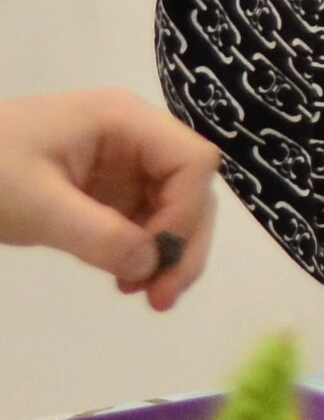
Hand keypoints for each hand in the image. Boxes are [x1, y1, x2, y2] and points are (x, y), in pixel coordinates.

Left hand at [0, 89, 218, 306]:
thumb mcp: (36, 205)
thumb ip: (98, 234)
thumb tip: (152, 266)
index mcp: (123, 121)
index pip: (191, 161)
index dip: (186, 211)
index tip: (157, 260)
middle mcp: (133, 138)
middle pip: (189, 187)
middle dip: (183, 242)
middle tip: (164, 298)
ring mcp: (119, 164)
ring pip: (171, 207)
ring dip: (167, 253)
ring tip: (148, 297)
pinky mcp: (102, 190)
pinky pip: (140, 220)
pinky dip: (141, 252)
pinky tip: (125, 280)